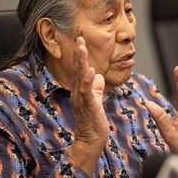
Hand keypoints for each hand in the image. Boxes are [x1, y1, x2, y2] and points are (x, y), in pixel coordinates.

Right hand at [68, 37, 108, 174]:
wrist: (90, 140)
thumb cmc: (93, 121)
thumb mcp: (96, 101)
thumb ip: (97, 89)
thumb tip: (99, 76)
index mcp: (81, 91)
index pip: (80, 70)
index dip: (81, 56)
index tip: (81, 42)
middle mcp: (78, 93)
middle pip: (78, 70)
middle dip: (79, 54)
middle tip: (79, 39)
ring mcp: (82, 99)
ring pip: (81, 78)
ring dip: (82, 62)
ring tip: (82, 48)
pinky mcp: (89, 107)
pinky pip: (88, 92)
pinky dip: (88, 81)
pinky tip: (91, 71)